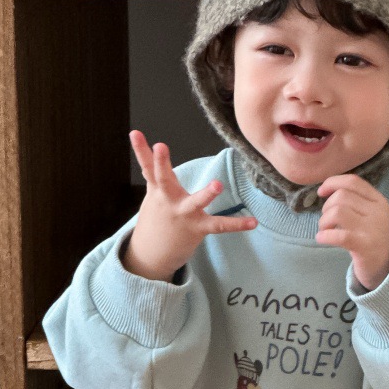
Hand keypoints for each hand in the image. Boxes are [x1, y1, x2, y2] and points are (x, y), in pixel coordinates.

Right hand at [124, 130, 256, 280]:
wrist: (152, 254)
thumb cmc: (156, 219)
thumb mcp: (153, 195)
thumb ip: (153, 174)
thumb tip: (144, 151)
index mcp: (158, 190)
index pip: (148, 166)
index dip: (141, 150)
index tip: (135, 133)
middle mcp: (168, 200)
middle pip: (163, 179)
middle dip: (161, 163)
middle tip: (160, 146)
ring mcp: (183, 215)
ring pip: (194, 202)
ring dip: (206, 194)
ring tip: (217, 184)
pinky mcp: (197, 228)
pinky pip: (220, 226)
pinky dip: (238, 224)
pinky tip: (254, 222)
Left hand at [315, 175, 388, 290]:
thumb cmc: (375, 240)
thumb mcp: (373, 216)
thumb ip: (357, 202)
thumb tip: (328, 191)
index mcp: (379, 201)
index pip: (353, 182)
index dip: (332, 183)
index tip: (321, 192)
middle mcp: (377, 212)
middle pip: (341, 196)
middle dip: (326, 207)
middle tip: (327, 222)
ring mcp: (372, 229)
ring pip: (337, 212)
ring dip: (324, 221)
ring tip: (325, 231)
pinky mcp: (364, 246)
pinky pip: (338, 235)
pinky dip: (324, 236)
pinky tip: (322, 239)